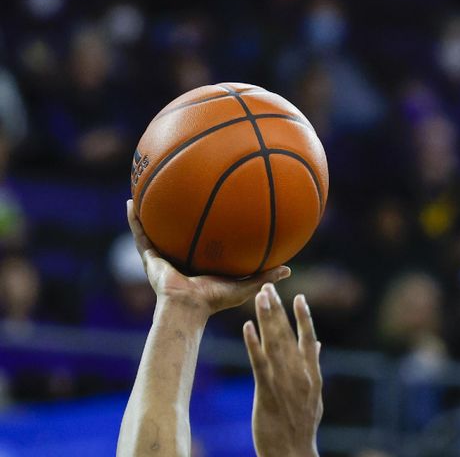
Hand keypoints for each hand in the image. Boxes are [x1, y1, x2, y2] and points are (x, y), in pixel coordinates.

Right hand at [127, 199, 290, 316]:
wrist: (188, 307)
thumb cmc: (215, 300)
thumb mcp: (245, 285)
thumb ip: (265, 276)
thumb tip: (289, 269)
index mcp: (199, 263)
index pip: (202, 241)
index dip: (205, 227)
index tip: (211, 207)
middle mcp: (179, 258)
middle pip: (177, 231)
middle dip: (177, 215)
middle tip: (179, 192)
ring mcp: (162, 257)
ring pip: (155, 229)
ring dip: (151, 211)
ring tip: (147, 189)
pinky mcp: (149, 257)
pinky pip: (140, 233)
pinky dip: (134, 219)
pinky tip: (131, 200)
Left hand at [244, 284, 322, 456]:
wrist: (293, 452)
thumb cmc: (301, 426)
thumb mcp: (314, 395)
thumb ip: (314, 366)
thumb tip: (316, 344)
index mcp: (312, 373)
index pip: (308, 338)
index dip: (304, 317)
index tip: (299, 297)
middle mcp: (300, 372)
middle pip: (288, 334)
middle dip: (279, 309)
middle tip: (269, 287)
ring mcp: (284, 381)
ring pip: (274, 342)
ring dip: (266, 318)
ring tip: (260, 297)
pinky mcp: (267, 391)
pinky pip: (259, 362)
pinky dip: (253, 343)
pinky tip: (247, 327)